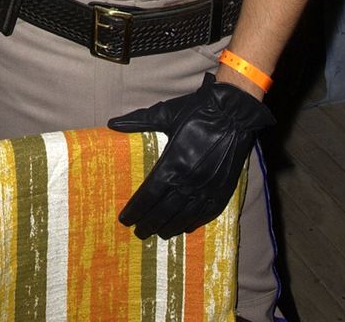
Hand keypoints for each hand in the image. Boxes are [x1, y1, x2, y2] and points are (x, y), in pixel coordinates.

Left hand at [108, 73, 273, 238]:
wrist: (232, 112)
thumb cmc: (196, 112)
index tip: (125, 219)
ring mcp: (207, 188)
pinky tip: (185, 228)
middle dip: (149, 223)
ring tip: (158, 233)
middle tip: (138, 232)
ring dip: (169, 227)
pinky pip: (206, 214)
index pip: (149, 195)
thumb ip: (138, 121)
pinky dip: (194, 223)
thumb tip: (112, 123)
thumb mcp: (164, 114)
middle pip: (164, 211)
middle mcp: (188, 181)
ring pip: (184, 217)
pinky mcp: (223, 190)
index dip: (136, 210)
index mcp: (172, 164)